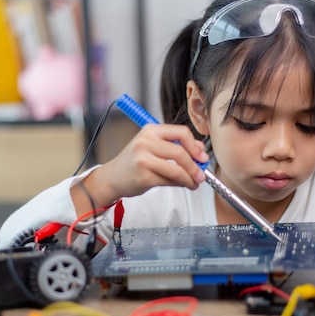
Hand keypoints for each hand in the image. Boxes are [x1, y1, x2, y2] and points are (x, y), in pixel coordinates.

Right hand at [77, 124, 208, 207]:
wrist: (112, 177)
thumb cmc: (134, 162)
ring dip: (190, 178)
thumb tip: (201, 150)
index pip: (181, 132)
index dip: (195, 146)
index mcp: (150, 130)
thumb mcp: (152, 146)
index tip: (202, 156)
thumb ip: (175, 145)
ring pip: (176, 169)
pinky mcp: (143, 177)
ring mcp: (143, 160)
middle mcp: (145, 142)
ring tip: (194, 182)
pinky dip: (181, 184)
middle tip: (201, 174)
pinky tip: (184, 185)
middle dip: (195, 166)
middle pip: (180, 152)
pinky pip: (169, 181)